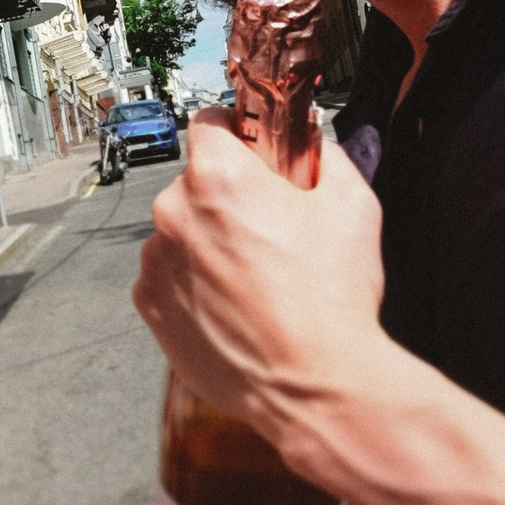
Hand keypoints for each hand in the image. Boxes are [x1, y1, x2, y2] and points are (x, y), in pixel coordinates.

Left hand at [134, 122, 387, 456]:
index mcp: (218, 177)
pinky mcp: (151, 308)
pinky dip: (194, 284)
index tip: (250, 147)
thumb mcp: (353, 204)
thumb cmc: (332, 300)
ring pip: (180, 232)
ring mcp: (156, 264)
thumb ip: (326, 157)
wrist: (314, 384)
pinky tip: (237, 303)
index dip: (236, 130)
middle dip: (228, 195)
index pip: (208, 120)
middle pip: (195, 181)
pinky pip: (169, 278)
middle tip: (271, 225)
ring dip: (208, 242)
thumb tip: (315, 145)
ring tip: (258, 277)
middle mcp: (174, 214)